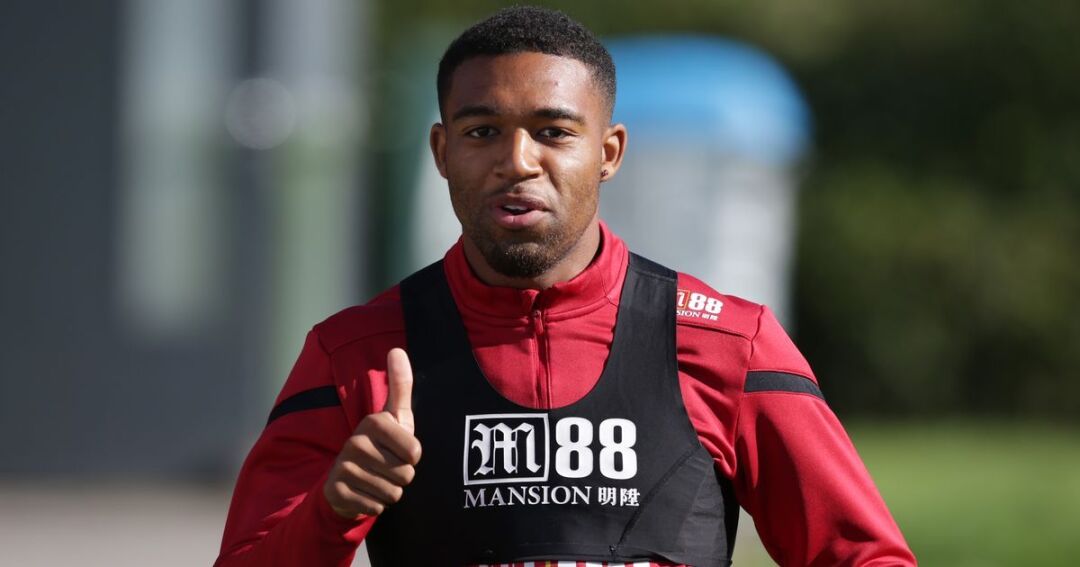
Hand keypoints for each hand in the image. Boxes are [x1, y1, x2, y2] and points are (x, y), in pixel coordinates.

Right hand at [323, 348, 421, 517]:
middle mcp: (355, 442)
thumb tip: (397, 350)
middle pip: (405, 474)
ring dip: (390, 491)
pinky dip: (375, 505)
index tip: (399, 451)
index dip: (412, 457)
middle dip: (401, 477)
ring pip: (392, 493)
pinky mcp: (337, 491)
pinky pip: (376, 506)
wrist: (345, 479)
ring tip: (376, 479)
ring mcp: (344, 467)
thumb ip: (400, 385)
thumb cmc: (380, 445)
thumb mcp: (394, 416)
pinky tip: (365, 493)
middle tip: (386, 467)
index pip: (414, 452)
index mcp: (374, 422)